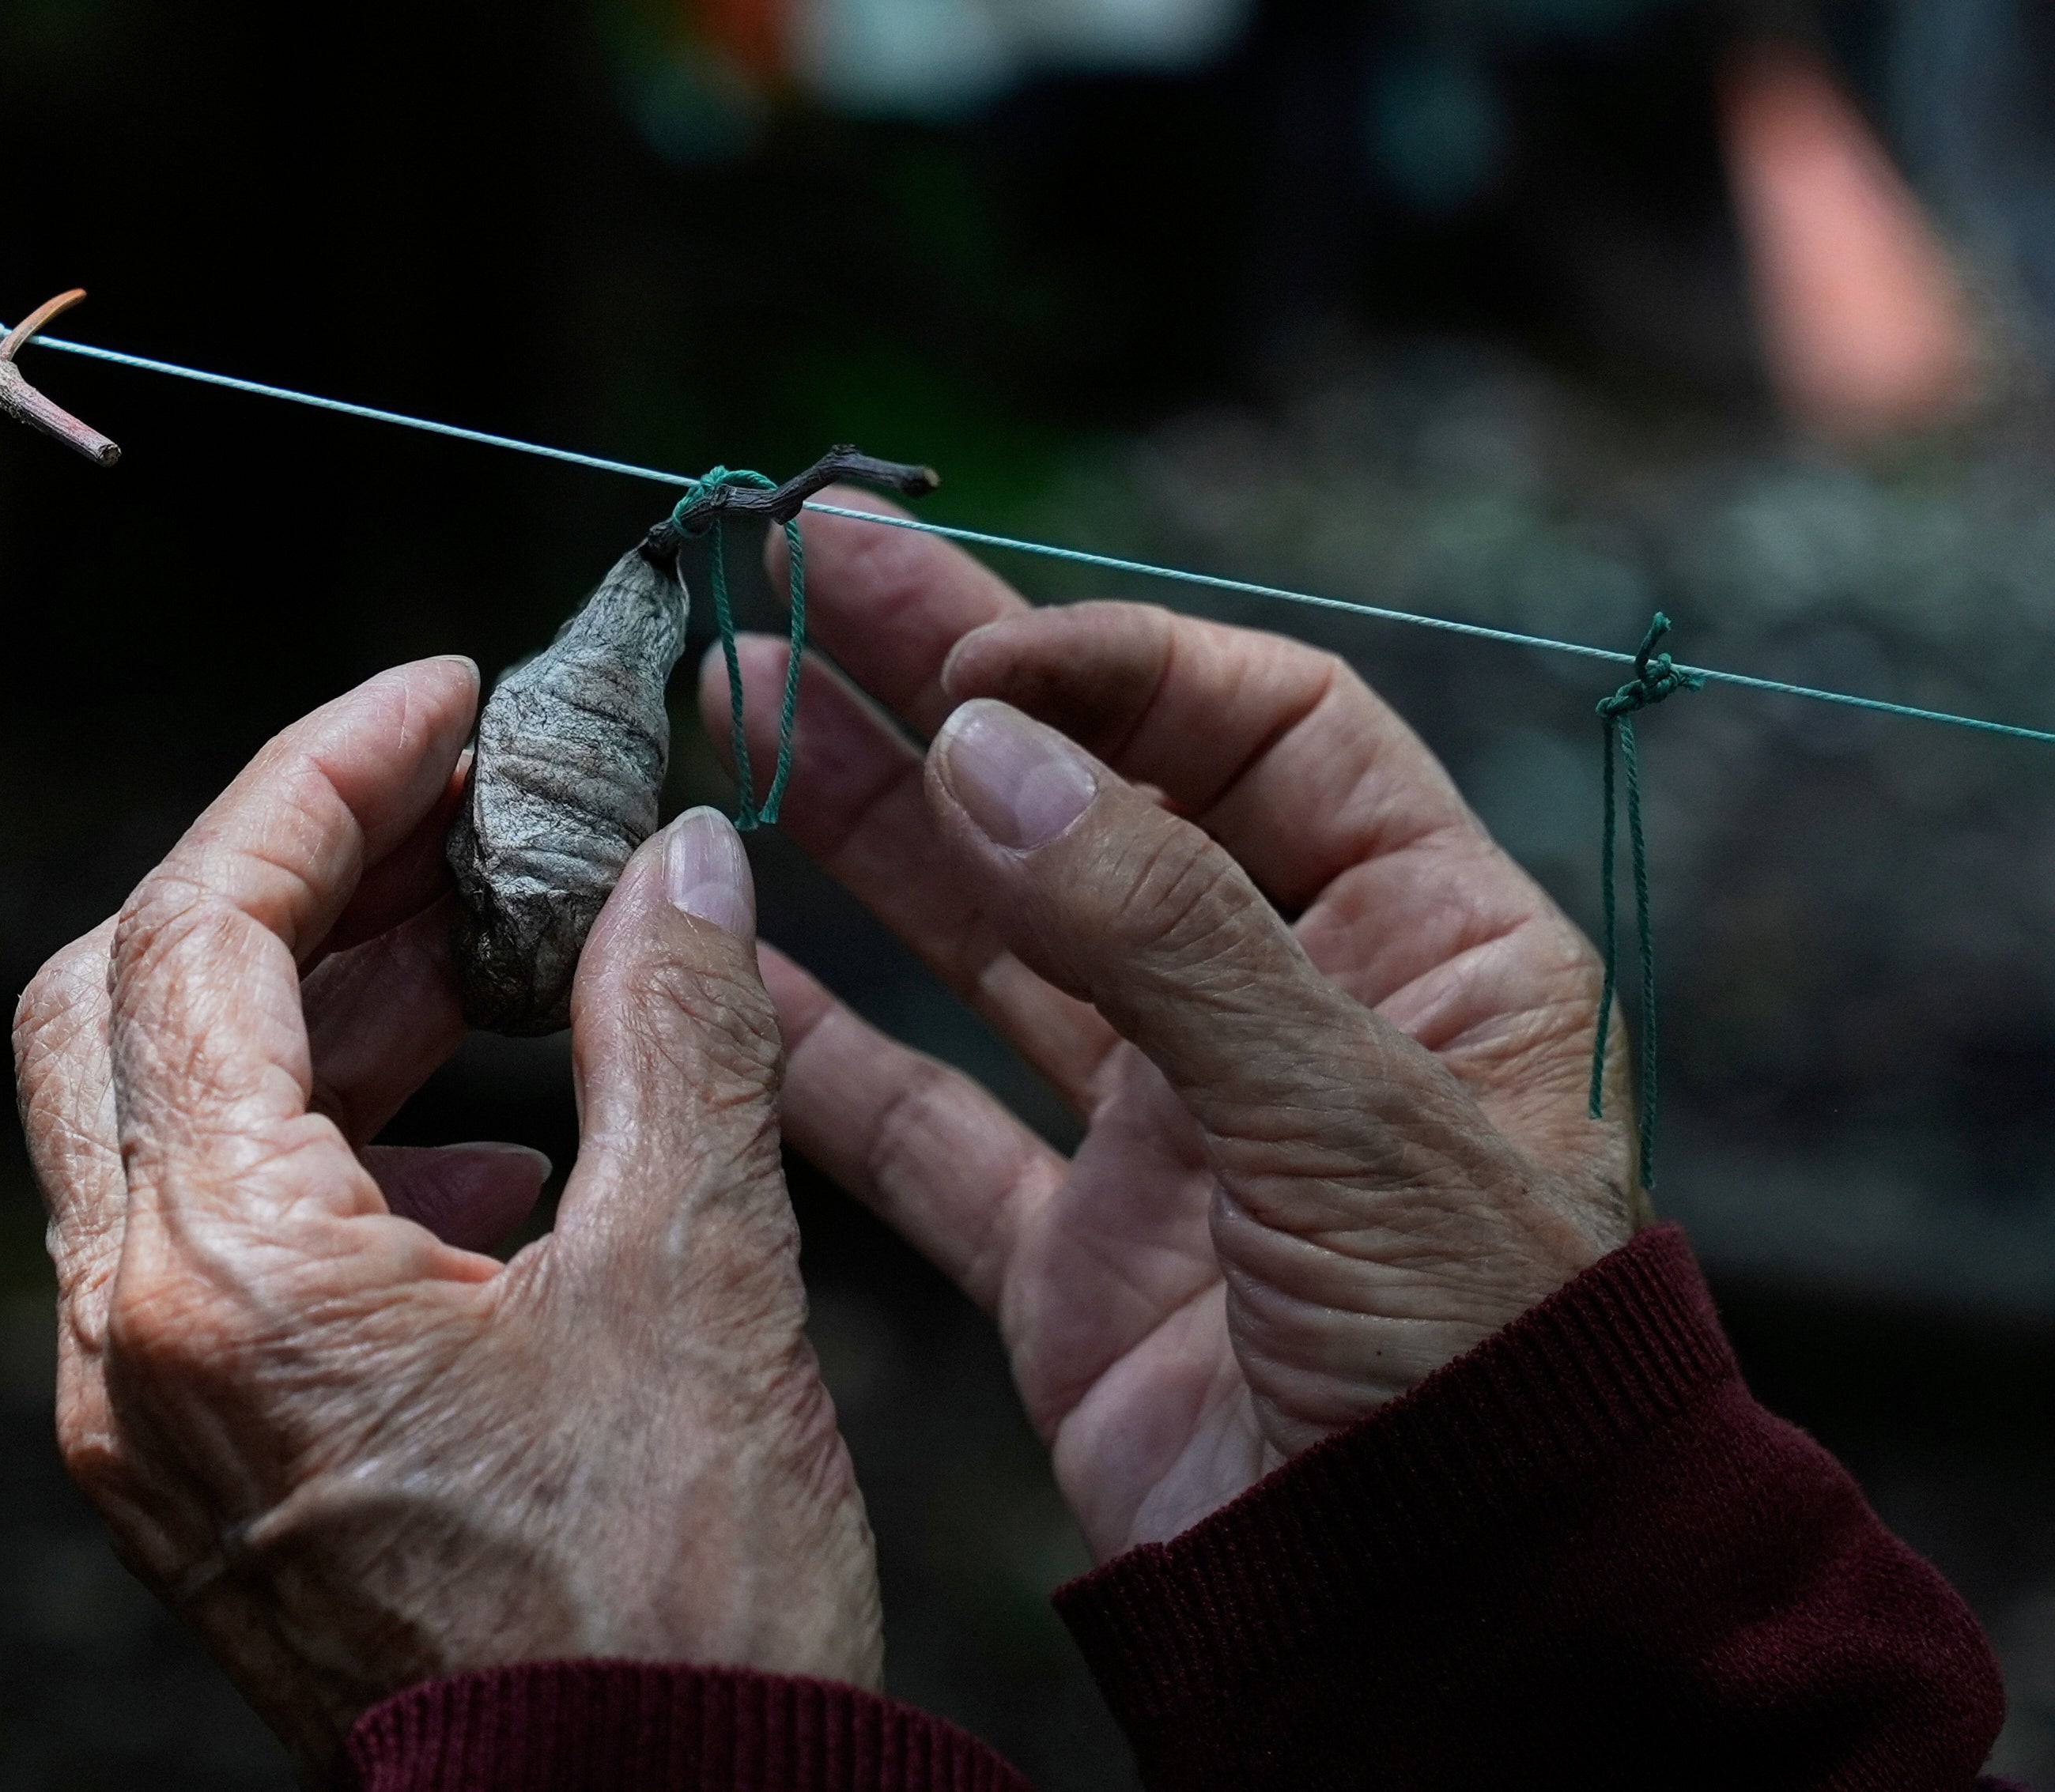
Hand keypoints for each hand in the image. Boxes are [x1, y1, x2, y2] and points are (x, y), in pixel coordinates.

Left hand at [15, 657, 878, 1771]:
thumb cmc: (670, 1624)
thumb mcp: (701, 1286)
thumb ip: (676, 1033)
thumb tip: (681, 859)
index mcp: (221, 1281)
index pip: (197, 929)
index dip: (322, 776)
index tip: (445, 701)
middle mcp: (127, 1349)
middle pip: (127, 1007)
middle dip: (292, 878)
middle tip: (457, 812)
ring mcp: (144, 1424)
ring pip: (162, 1125)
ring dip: (311, 1008)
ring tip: (488, 952)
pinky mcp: (200, 1478)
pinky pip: (210, 1250)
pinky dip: (325, 1151)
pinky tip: (484, 1159)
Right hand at [709, 500, 1641, 1557]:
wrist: (1445, 1625)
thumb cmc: (1478, 1367)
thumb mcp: (1350, 1115)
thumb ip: (1164, 927)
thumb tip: (990, 746)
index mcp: (1428, 942)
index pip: (1259, 728)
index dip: (1109, 664)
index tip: (964, 648)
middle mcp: (1290, 1012)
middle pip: (1097, 799)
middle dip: (948, 683)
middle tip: (796, 573)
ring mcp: (1171, 1132)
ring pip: (992, 941)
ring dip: (866, 827)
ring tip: (731, 703)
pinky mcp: (1075, 1255)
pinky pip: (926, 1124)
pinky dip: (823, 1048)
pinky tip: (723, 957)